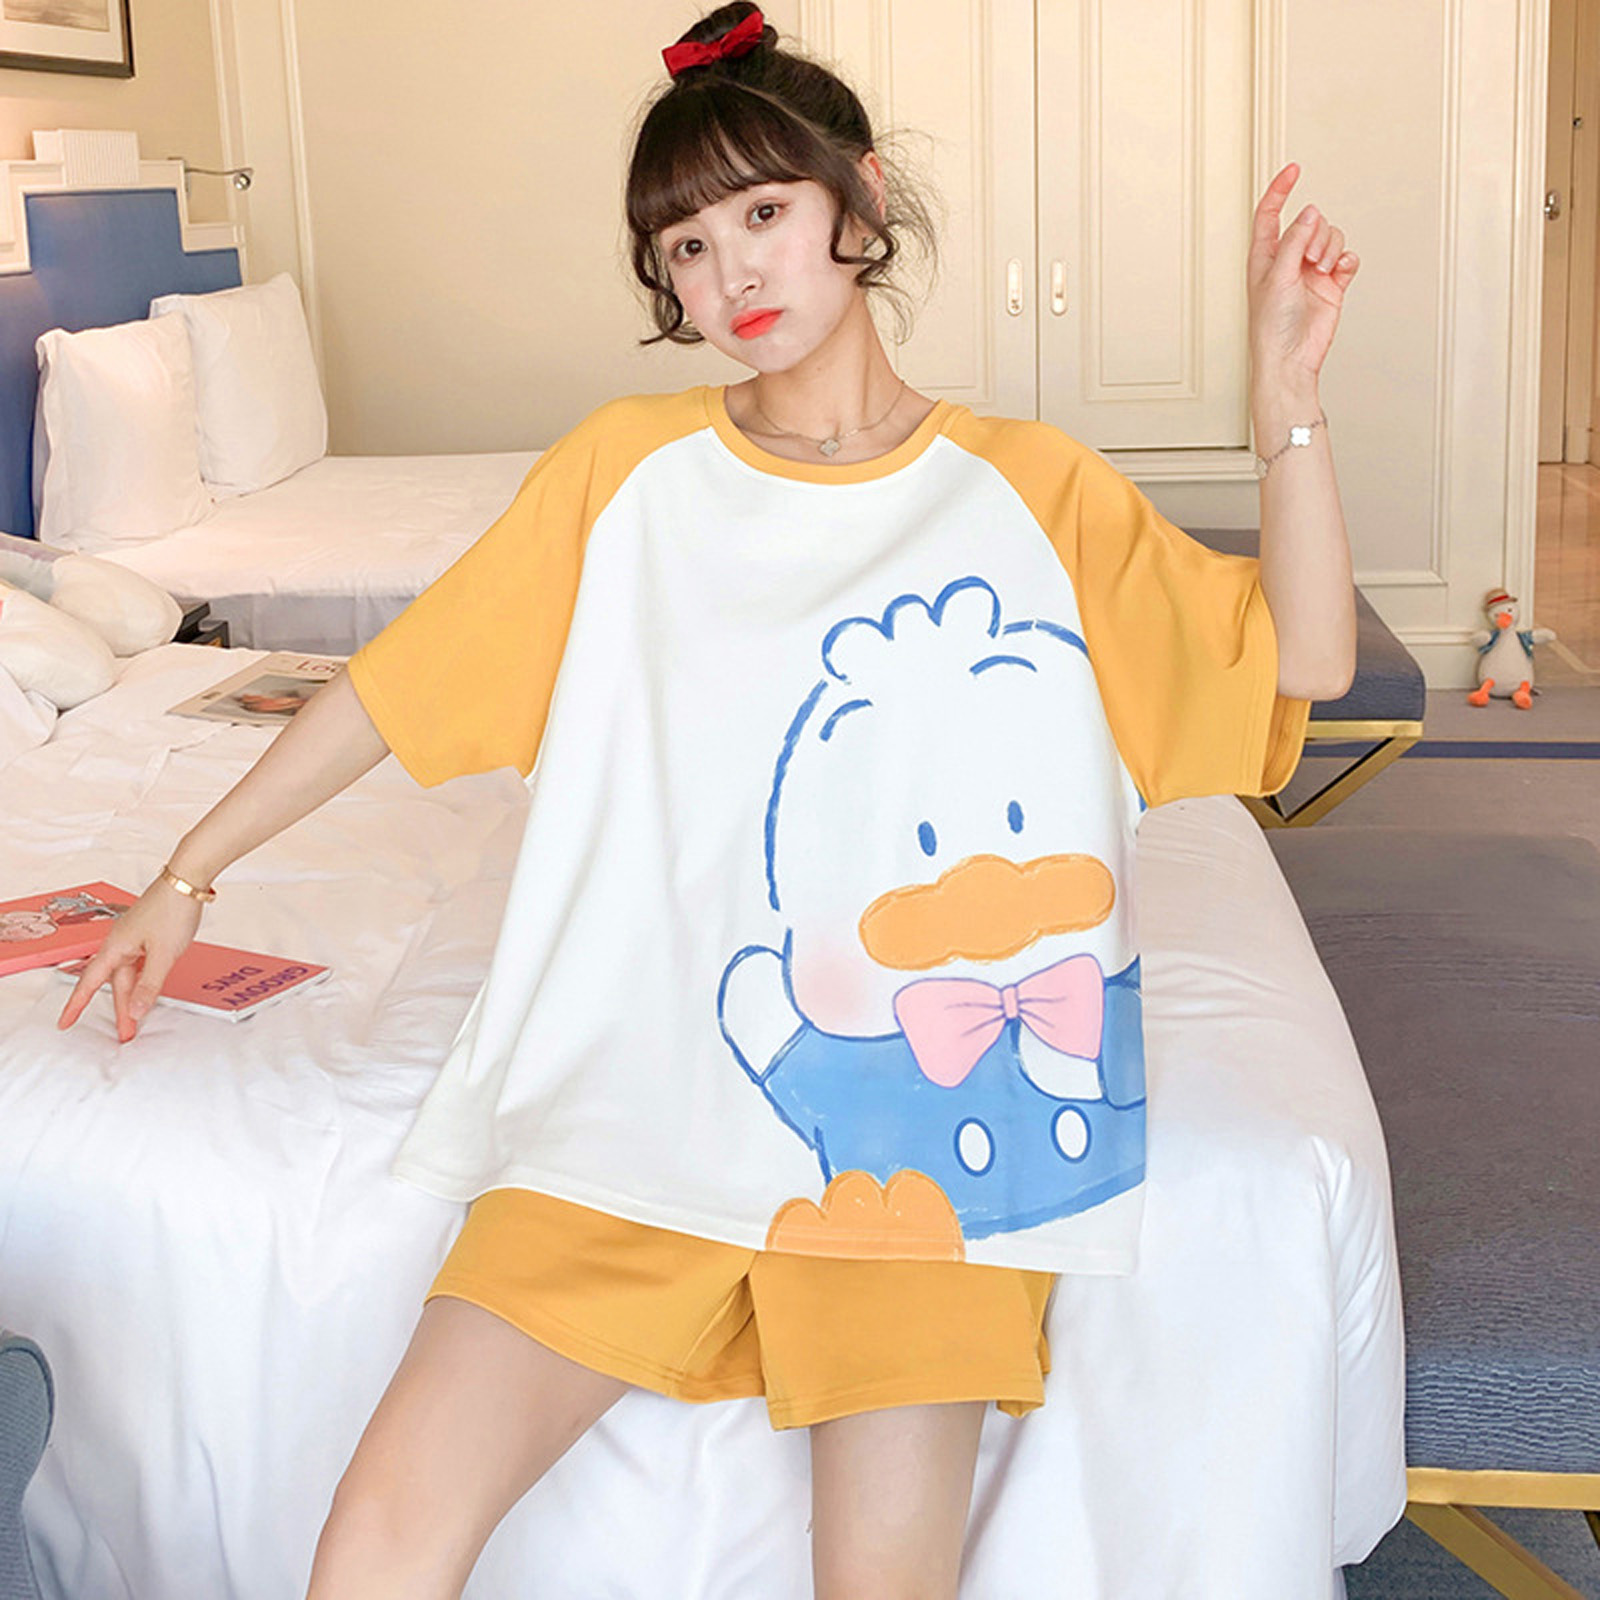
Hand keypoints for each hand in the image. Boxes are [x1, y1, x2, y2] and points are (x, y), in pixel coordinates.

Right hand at [57, 878, 203, 1041]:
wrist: (187, 881)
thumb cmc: (172, 909)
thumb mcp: (163, 954)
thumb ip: (149, 985)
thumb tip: (134, 1010)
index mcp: (115, 947)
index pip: (90, 983)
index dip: (76, 1005)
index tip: (65, 1022)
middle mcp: (120, 943)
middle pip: (115, 983)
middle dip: (120, 1010)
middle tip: (125, 1033)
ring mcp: (135, 939)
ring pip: (130, 975)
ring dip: (134, 997)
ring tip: (139, 1019)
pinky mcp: (149, 935)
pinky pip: (141, 965)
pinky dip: (143, 981)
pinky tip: (148, 991)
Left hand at [1248, 163, 1359, 391]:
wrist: (1290, 359)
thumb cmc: (1272, 327)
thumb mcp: (1277, 276)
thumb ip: (1294, 241)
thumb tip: (1310, 212)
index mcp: (1265, 257)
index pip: (1270, 214)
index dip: (1280, 190)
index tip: (1294, 169)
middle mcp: (1288, 260)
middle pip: (1311, 223)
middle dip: (1316, 234)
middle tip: (1309, 259)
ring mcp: (1311, 271)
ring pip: (1331, 237)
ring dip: (1330, 248)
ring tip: (1321, 270)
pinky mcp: (1332, 283)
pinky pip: (1346, 257)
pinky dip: (1346, 260)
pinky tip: (1339, 271)